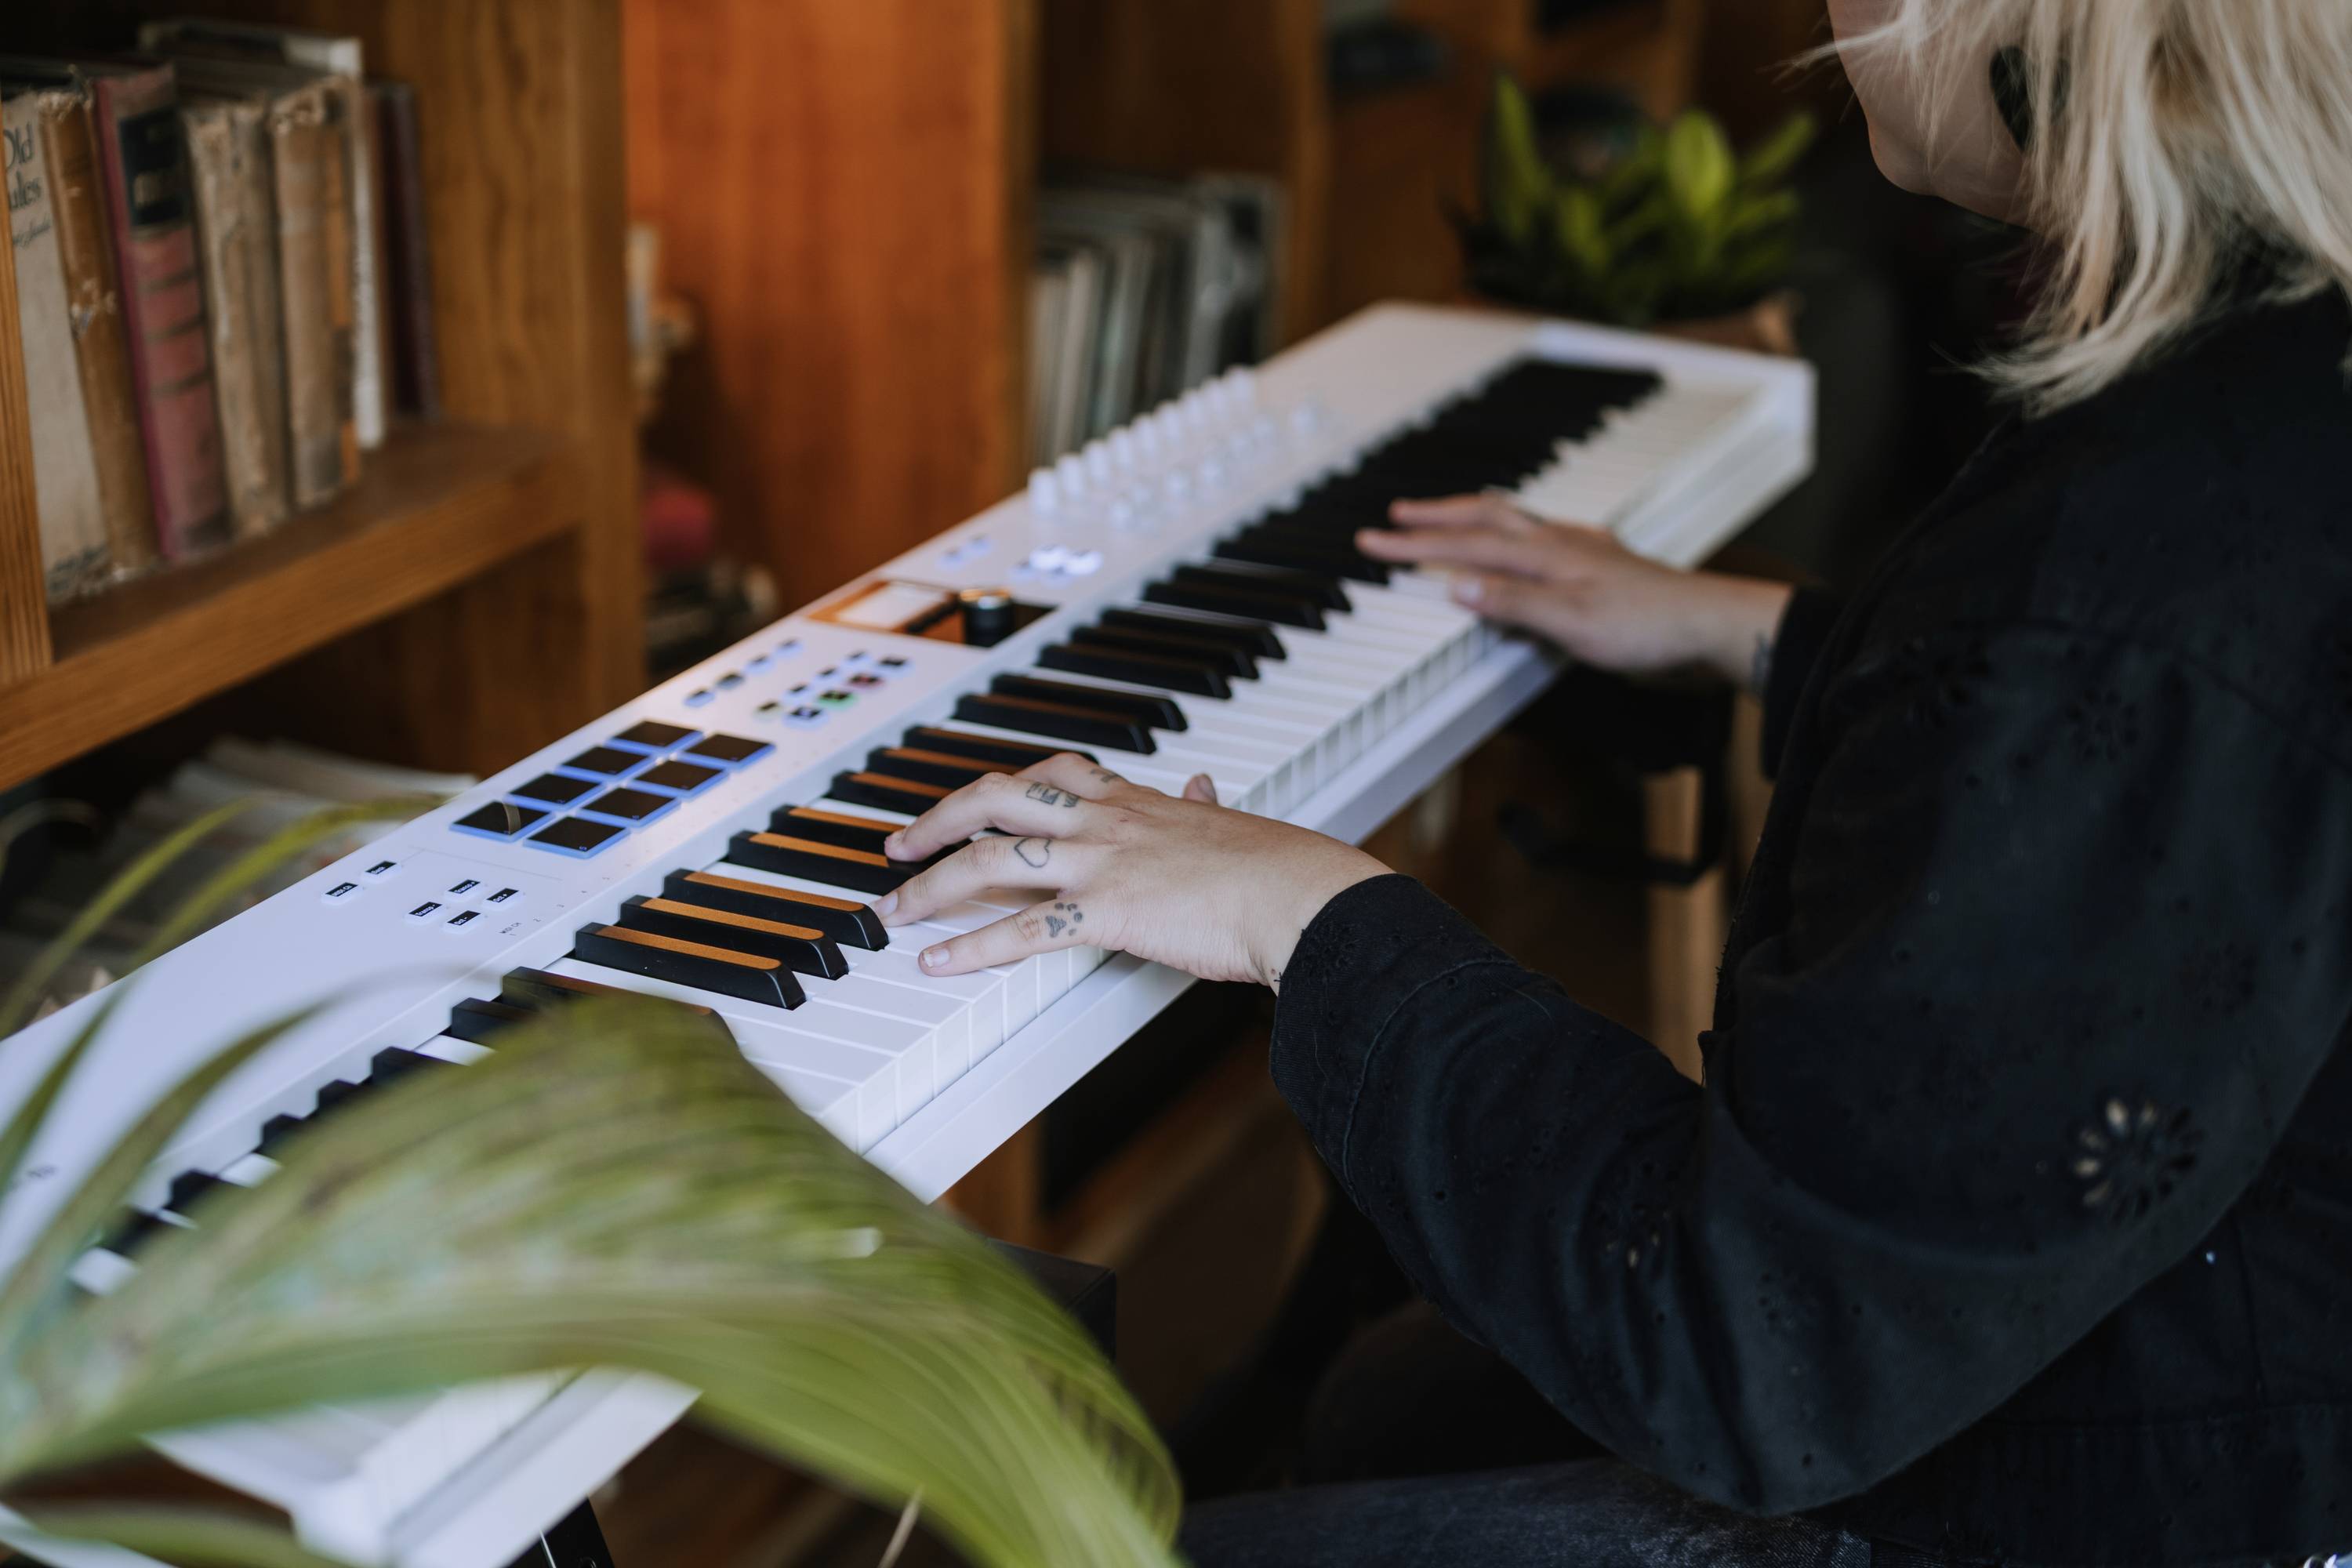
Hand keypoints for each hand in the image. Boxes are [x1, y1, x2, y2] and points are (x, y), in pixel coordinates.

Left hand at [871, 756, 1386, 989]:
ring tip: (895, 908)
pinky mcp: (1107, 914)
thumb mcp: (1228, 823)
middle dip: (937, 819)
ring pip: (992, 859)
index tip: (971, 801)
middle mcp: (1106, 822)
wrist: (1299, 894)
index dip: (1000, 787)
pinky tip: (937, 961)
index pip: (1050, 775)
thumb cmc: (1276, 868)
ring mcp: (1101, 864)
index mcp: (1134, 801)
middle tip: (899, 844)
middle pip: (996, 799)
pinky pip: (1022, 929)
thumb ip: (1202, 805)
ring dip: (932, 884)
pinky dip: (970, 947)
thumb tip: (1204, 785)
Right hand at [1360, 494, 1793, 688]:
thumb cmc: (1647, 626)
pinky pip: (1539, 537)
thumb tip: (1456, 586)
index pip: (1465, 546)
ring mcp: (1580, 550)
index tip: (1374, 542)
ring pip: (1512, 522)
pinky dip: (1511, 534)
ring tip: (1445, 516)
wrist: (1708, 625)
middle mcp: (1559, 543)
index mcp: (1545, 554)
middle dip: (1435, 517)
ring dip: (1471, 518)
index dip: (1416, 546)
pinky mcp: (1596, 566)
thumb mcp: (1572, 623)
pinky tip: (1519, 543)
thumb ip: (1513, 603)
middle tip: (1396, 515)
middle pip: (1484, 518)